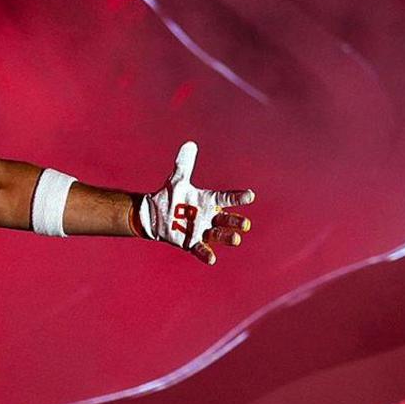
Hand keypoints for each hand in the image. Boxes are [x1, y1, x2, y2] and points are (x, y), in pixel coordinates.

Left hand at [136, 142, 254, 265]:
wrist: (154, 215)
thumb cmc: (169, 197)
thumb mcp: (177, 180)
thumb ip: (184, 164)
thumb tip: (190, 144)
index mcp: (208, 200)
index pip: (226, 198)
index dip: (238, 197)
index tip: (250, 195)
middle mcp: (208, 216)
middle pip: (226, 219)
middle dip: (235, 221)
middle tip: (244, 224)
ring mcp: (201, 230)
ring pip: (218, 234)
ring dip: (227, 237)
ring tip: (236, 239)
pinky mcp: (190, 242)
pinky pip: (200, 249)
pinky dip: (206, 254)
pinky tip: (211, 259)